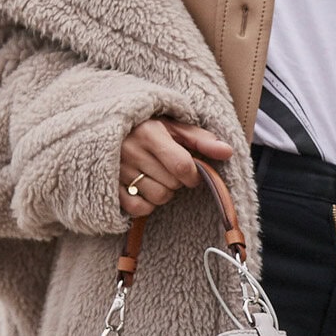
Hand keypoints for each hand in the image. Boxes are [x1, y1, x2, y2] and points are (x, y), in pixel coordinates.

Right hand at [119, 116, 234, 218]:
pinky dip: (147, 205)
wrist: (106, 126)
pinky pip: (138, 209)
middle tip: (168, 169)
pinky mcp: (110, 186)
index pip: (182, 166)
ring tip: (156, 177)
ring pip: (158, 198)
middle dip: (177, 181)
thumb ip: (201, 139)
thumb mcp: (174, 127)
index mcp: (149, 133)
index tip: (192, 172)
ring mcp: (118, 171)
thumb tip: (228, 152)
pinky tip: (145, 190)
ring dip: (163, 192)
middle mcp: (131, 152)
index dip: (194, 175)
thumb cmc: (147, 127)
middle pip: (172, 184)